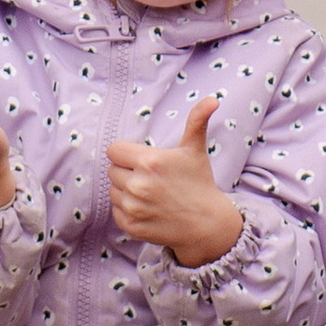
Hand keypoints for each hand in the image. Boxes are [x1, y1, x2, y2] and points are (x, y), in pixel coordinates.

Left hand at [107, 97, 242, 267]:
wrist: (207, 224)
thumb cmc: (199, 182)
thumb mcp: (195, 149)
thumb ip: (197, 120)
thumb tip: (212, 99)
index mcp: (149, 162)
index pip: (114, 150)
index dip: (126, 153)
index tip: (141, 159)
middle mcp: (138, 185)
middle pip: (112, 170)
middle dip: (127, 171)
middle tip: (150, 177)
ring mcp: (133, 208)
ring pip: (113, 191)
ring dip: (126, 190)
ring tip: (150, 193)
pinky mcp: (131, 226)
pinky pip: (116, 211)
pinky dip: (127, 210)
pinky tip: (147, 208)